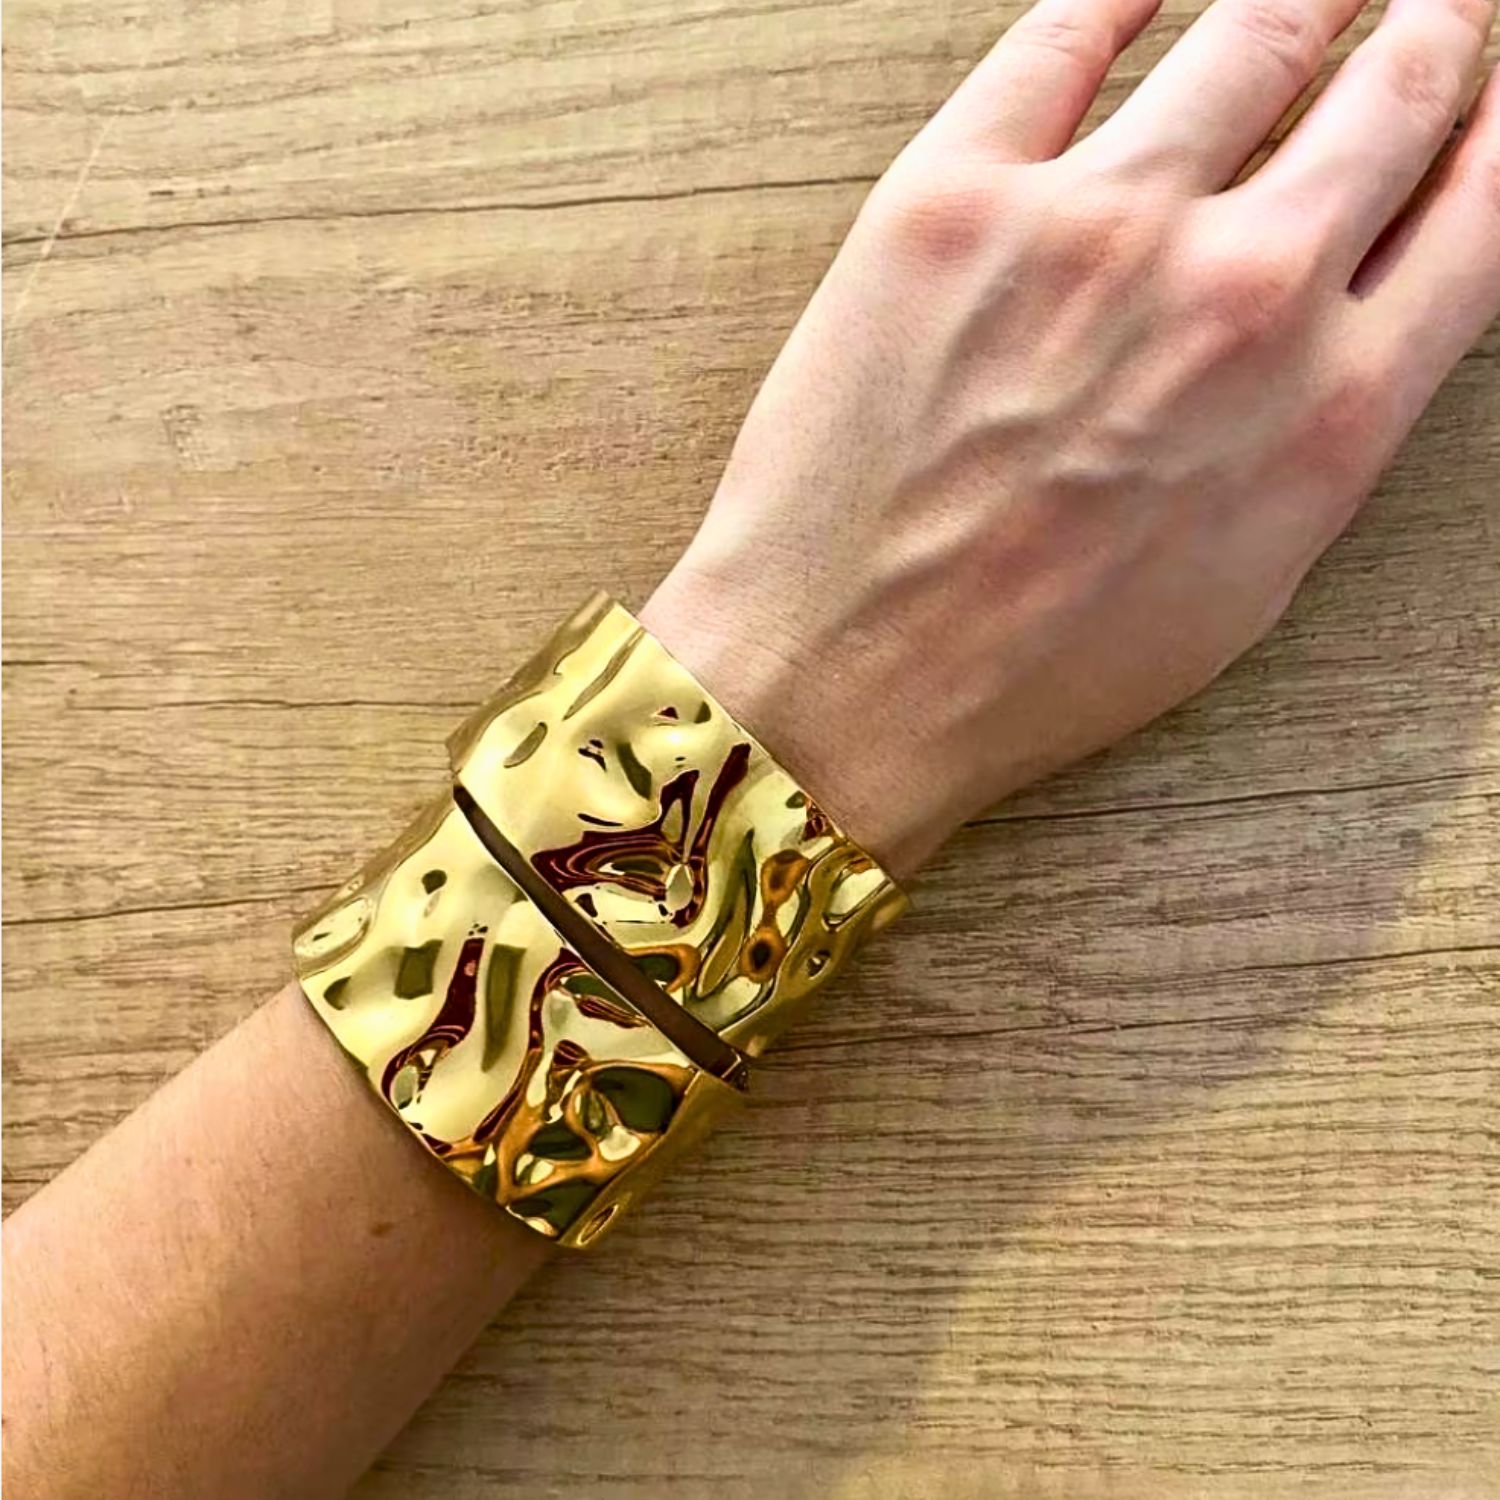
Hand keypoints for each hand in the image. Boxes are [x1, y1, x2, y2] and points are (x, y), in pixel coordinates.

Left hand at [643, 0, 1499, 875]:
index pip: (1480, 206)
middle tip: (1425, 6)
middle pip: (1388, 93)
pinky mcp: (953, 197)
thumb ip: (1319, 435)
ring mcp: (1096, 228)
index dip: (1496, 128)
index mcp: (1330, 408)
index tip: (1491, 92)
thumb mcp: (1238, 584)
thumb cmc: (1030, 670)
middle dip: (1425, 30)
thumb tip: (1353, 324)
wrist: (846, 684)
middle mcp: (1240, 294)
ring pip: (1251, 33)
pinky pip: (1065, 30)